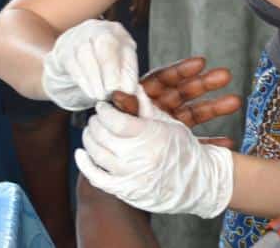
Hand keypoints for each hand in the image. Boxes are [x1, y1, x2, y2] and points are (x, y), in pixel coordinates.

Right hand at [42, 19, 138, 110]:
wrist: (70, 58)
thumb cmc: (99, 63)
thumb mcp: (117, 66)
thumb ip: (125, 76)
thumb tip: (130, 89)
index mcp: (117, 32)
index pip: (127, 46)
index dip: (129, 68)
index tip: (129, 89)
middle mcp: (98, 29)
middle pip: (106, 42)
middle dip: (110, 68)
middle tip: (112, 89)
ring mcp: (78, 36)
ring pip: (86, 52)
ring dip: (95, 77)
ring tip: (100, 95)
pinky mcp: (64, 49)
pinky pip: (72, 63)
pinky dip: (82, 79)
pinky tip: (89, 91)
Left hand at [76, 90, 234, 218]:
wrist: (198, 184)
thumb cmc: (185, 151)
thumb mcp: (170, 123)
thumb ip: (147, 106)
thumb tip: (131, 87)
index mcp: (151, 136)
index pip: (115, 120)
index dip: (105, 110)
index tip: (103, 106)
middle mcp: (138, 156)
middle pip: (103, 134)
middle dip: (96, 122)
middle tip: (98, 117)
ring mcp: (130, 175)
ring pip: (97, 152)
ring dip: (89, 138)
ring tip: (92, 131)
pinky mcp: (125, 191)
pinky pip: (96, 177)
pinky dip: (84, 164)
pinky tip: (81, 153)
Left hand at [113, 56, 241, 148]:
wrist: (113, 177)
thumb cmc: (113, 142)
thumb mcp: (121, 122)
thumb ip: (124, 109)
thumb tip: (119, 94)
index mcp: (143, 100)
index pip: (163, 80)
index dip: (181, 70)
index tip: (200, 62)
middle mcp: (158, 111)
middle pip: (183, 93)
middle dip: (204, 83)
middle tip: (225, 74)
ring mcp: (169, 128)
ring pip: (194, 113)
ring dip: (214, 107)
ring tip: (235, 101)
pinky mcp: (177, 146)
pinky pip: (196, 142)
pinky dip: (211, 142)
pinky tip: (228, 142)